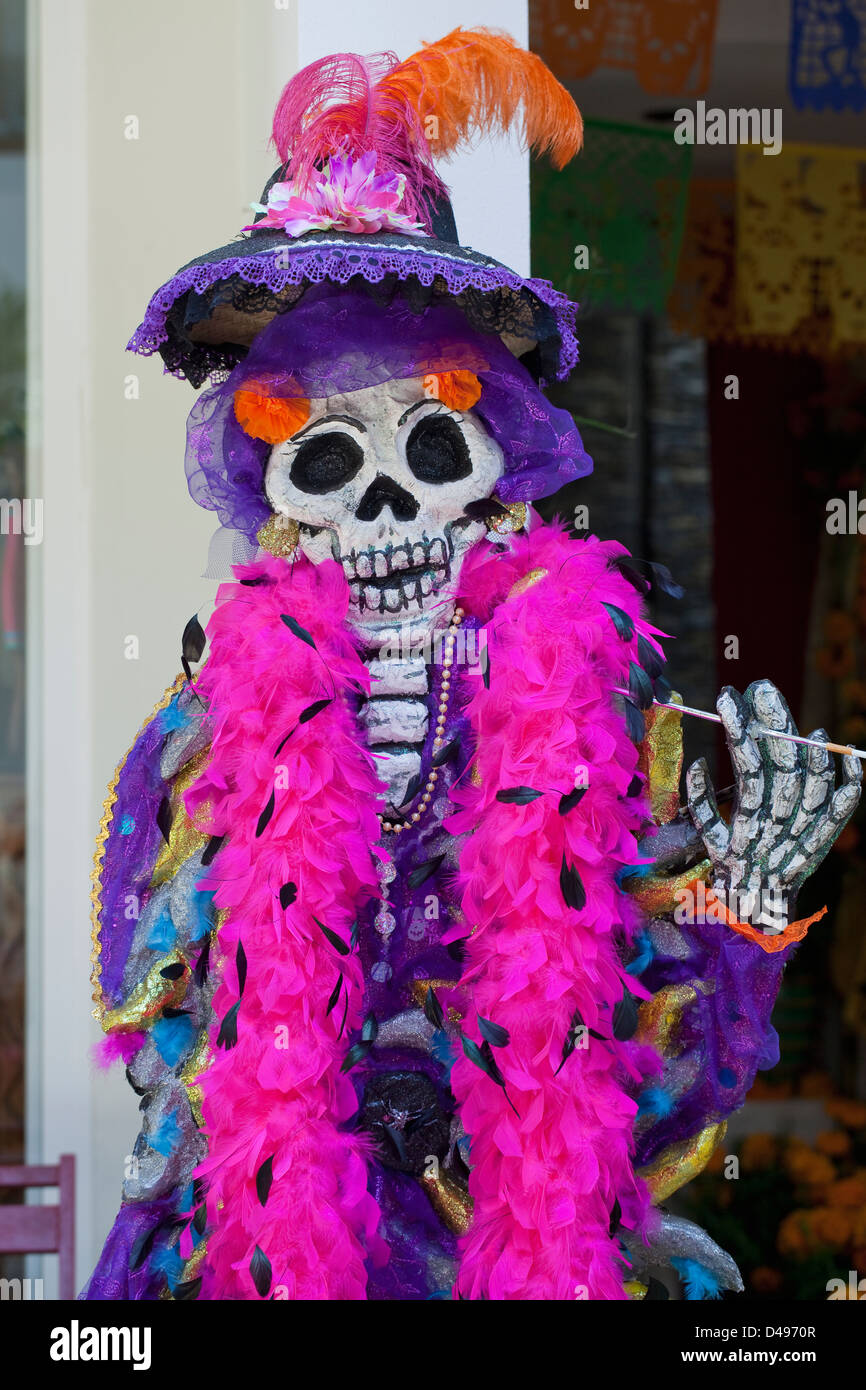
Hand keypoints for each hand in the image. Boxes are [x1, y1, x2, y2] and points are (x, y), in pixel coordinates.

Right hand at [685, 680, 860, 918]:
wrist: (760, 913)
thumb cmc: (730, 873)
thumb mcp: (708, 841)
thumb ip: (699, 804)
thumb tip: (699, 763)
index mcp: (747, 826)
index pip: (746, 767)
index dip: (739, 729)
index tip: (727, 696)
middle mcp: (780, 828)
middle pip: (782, 765)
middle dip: (771, 722)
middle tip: (760, 687)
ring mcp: (808, 833)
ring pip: (814, 781)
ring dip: (806, 745)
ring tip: (793, 712)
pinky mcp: (828, 837)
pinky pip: (845, 805)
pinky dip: (850, 777)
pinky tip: (847, 749)